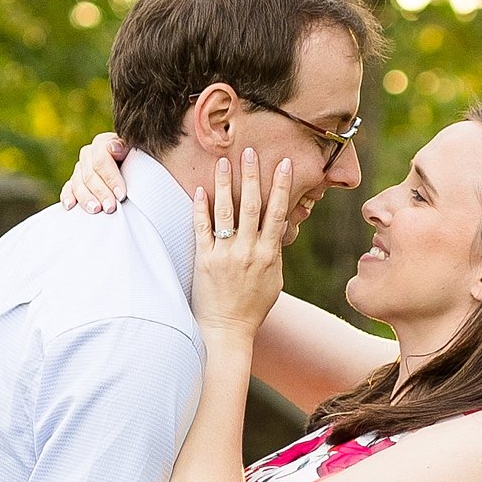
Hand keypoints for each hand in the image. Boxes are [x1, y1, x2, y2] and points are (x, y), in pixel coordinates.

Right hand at [60, 130, 129, 214]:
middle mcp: (89, 154)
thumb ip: (126, 147)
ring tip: (95, 210)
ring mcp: (80, 168)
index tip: (121, 195)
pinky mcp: (75, 181)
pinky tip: (70, 205)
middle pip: (90, 174)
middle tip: (110, 207)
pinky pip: (68, 188)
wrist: (133, 168)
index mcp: (102, 143)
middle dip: (101, 192)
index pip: (101, 160)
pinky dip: (68, 197)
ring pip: (78, 183)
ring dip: (86, 198)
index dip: (111, 178)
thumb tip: (114, 148)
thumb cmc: (139, 161)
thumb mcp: (136, 152)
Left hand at [191, 145, 288, 345]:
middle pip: (251, 206)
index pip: (277, 213)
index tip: (282, 163)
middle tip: (249, 151)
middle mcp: (248, 252)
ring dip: (224, 185)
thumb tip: (279, 227)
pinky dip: (200, 209)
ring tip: (223, 161)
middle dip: (251, 176)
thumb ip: (274, 252)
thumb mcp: (274, 280)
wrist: (226, 330)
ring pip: (225, 213)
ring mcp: (225, 255)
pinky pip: (201, 230)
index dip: (280, 186)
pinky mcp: (204, 261)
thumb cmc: (252, 306)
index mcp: (269, 255)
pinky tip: (200, 190)